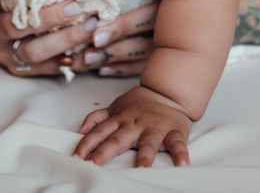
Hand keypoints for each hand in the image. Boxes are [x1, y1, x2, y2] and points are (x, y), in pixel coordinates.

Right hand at [0, 0, 158, 75]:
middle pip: (14, 26)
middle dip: (47, 18)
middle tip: (75, 6)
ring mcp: (3, 51)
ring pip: (33, 51)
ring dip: (63, 40)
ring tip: (90, 26)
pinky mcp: (19, 68)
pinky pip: (46, 69)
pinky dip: (69, 60)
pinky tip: (90, 50)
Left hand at [73, 85, 191, 166]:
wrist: (167, 92)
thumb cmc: (140, 105)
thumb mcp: (115, 108)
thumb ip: (97, 118)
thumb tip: (80, 129)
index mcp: (120, 119)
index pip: (99, 132)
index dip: (87, 143)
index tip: (76, 157)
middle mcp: (135, 124)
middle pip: (118, 139)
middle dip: (105, 151)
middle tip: (94, 164)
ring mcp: (155, 127)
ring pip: (149, 142)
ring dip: (146, 155)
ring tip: (142, 168)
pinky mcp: (174, 131)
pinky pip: (177, 143)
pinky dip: (181, 153)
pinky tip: (183, 164)